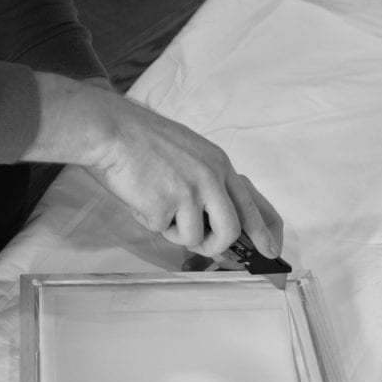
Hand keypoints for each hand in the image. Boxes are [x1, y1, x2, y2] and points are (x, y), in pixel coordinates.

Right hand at [86, 91, 282, 257]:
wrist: (110, 130)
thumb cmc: (142, 141)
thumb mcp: (190, 153)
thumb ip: (208, 183)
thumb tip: (214, 222)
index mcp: (219, 164)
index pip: (250, 205)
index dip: (262, 233)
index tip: (271, 251)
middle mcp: (210, 178)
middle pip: (230, 231)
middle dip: (215, 247)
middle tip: (200, 247)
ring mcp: (189, 193)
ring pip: (193, 237)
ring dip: (173, 230)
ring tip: (155, 202)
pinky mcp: (165, 206)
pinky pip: (161, 230)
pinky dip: (148, 219)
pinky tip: (139, 194)